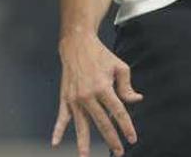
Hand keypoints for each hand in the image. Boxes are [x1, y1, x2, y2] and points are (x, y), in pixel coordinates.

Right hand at [53, 34, 142, 156]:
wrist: (76, 44)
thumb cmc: (100, 55)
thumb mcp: (119, 67)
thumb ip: (127, 86)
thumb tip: (136, 100)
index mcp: (103, 87)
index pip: (118, 112)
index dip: (126, 127)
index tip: (132, 138)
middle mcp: (88, 95)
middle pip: (102, 123)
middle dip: (111, 139)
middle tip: (119, 152)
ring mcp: (75, 98)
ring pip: (81, 125)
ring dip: (84, 143)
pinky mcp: (65, 97)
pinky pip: (62, 117)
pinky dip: (57, 130)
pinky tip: (55, 142)